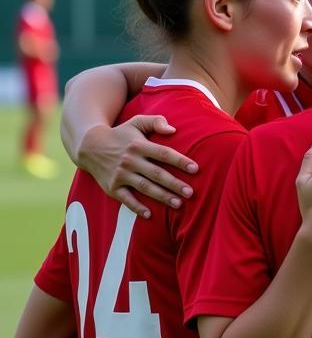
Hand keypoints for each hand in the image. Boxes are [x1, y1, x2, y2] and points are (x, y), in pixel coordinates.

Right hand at [78, 116, 198, 218]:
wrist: (90, 146)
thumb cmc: (120, 134)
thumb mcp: (136, 122)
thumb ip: (155, 122)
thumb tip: (173, 130)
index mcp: (139, 145)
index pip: (163, 153)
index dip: (180, 161)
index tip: (195, 169)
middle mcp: (130, 160)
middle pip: (157, 174)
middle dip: (174, 184)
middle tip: (191, 193)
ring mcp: (121, 175)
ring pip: (145, 187)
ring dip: (162, 197)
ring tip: (179, 204)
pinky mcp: (112, 187)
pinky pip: (126, 199)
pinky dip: (137, 207)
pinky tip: (150, 215)